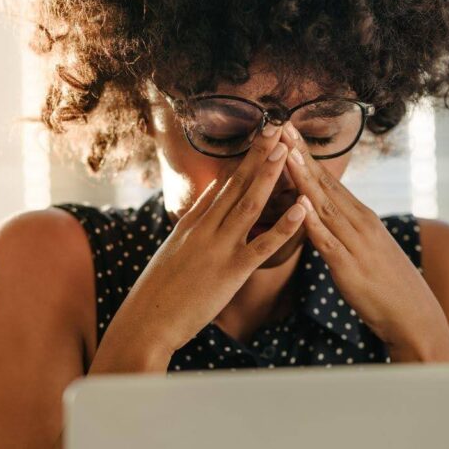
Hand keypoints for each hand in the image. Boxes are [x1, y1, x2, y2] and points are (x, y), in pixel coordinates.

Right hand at [102, 122, 306, 360]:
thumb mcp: (173, 251)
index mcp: (192, 224)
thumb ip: (193, 223)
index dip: (243, 160)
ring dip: (269, 176)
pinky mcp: (231, 272)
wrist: (146, 321)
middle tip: (277, 127)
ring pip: (249, 205)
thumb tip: (210, 196)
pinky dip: (285, 226)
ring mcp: (218, 248)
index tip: (260, 137)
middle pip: (236, 184)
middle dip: (258, 155)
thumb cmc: (158, 293)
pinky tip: (302, 209)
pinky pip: (263, 245)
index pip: (222, 185)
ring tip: (287, 150)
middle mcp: (205, 229)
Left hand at [279, 122, 448, 360]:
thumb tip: (324, 215)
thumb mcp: (366, 249)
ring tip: (286, 154)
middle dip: (300, 155)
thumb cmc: (387, 285)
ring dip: (304, 179)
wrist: (414, 316)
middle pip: (325, 184)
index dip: (306, 155)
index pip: (329, 180)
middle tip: (280, 125)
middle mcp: (360, 224)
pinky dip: (314, 224)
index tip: (287, 130)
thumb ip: (345, 230)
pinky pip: (328, 243)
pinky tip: (300, 207)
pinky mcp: (350, 268)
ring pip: (324, 206)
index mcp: (361, 218)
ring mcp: (356, 244)